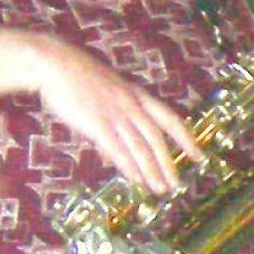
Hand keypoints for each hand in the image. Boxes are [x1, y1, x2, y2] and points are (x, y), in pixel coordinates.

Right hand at [27, 37, 198, 198]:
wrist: (56, 64)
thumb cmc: (77, 80)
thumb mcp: (105, 96)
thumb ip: (113, 125)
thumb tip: (113, 157)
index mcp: (138, 96)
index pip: (170, 119)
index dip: (186, 138)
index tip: (198, 155)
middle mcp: (132, 106)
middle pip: (157, 139)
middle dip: (168, 164)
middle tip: (177, 185)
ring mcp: (116, 114)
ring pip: (140, 147)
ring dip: (151, 171)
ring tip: (160, 189)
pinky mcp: (97, 123)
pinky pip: (118, 148)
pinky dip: (129, 166)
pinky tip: (136, 179)